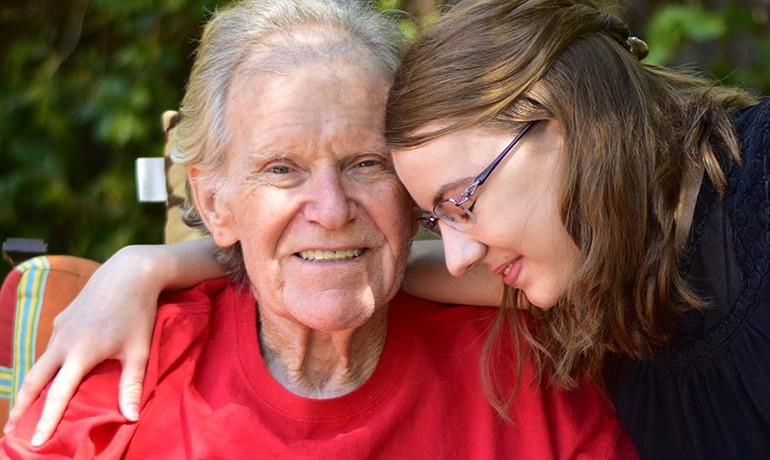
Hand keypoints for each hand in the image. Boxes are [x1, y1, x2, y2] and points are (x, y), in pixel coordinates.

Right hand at [3, 246, 161, 445]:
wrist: (129, 273)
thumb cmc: (138, 313)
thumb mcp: (139, 351)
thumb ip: (132, 385)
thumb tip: (131, 418)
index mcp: (80, 353)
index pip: (57, 394)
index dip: (46, 420)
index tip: (35, 442)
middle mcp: (63, 342)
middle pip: (34, 380)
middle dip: (21, 407)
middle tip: (11, 430)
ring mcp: (60, 329)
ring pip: (40, 363)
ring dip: (32, 386)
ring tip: (28, 408)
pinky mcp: (62, 319)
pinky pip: (50, 349)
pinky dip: (46, 367)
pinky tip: (50, 376)